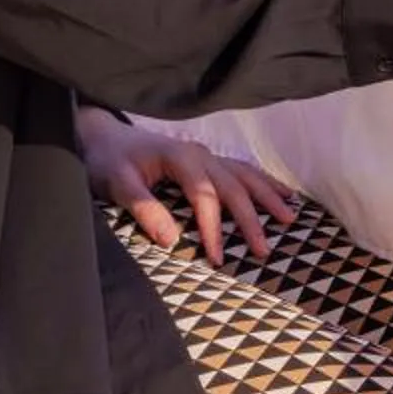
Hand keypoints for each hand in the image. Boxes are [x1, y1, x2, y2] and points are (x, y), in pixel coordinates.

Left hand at [76, 108, 296, 267]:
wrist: (103, 136)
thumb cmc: (108, 160)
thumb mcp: (117, 184)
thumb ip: (143, 208)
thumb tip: (171, 240)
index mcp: (180, 157)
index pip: (204, 196)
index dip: (213, 227)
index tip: (218, 258)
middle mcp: (200, 154)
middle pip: (232, 186)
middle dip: (251, 218)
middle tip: (264, 249)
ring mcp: (206, 154)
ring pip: (244, 174)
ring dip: (267, 195)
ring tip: (289, 216)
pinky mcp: (207, 159)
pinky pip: (242, 169)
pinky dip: (263, 182)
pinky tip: (281, 192)